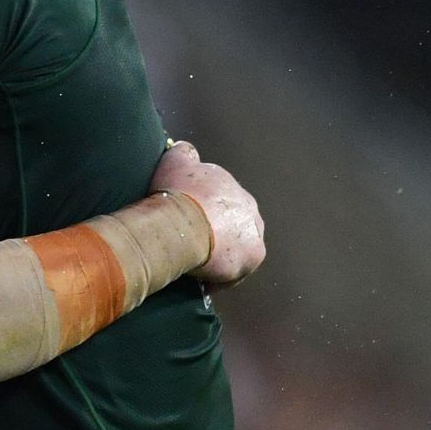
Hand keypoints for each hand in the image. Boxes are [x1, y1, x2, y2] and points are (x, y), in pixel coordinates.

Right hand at [151, 141, 264, 284]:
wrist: (183, 221)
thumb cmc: (177, 192)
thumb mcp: (175, 161)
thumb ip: (184, 153)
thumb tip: (185, 148)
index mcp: (233, 188)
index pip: (221, 203)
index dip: (203, 214)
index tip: (187, 222)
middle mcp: (250, 208)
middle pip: (233, 225)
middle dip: (216, 234)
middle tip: (191, 244)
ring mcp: (255, 232)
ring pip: (236, 248)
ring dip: (220, 256)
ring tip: (196, 265)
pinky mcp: (253, 256)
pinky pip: (235, 271)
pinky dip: (219, 277)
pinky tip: (201, 281)